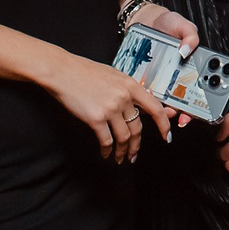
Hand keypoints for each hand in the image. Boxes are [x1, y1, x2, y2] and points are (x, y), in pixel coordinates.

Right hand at [42, 51, 170, 162]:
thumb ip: (129, 91)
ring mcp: (110, 108)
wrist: (62, 71)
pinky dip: (107, 150)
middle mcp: (124, 97)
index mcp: (131, 86)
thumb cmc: (86, 72)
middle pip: (138, 128)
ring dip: (123, 151)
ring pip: (124, 137)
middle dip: (136, 145)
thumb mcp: (115, 76)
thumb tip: (143, 107)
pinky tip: (106, 154)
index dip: (164, 125)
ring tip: (120, 158)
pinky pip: (106, 140)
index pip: (155, 109)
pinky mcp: (95, 118)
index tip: (166, 136)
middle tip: (134, 155)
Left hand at [131, 0, 200, 127]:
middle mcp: (177, 76)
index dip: (206, 100)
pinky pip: (146, 93)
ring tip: (169, 110)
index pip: (201, 87)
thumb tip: (187, 50)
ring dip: (169, 109)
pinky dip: (148, 100)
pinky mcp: (145, 80)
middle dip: (188, 110)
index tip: (207, 106)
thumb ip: (191, 36)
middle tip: (186, 112)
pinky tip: (150, 101)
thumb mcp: (184, 25)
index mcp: (191, 67)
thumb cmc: (167, 23)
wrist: (145, 21)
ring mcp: (161, 80)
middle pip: (186, 99)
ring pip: (166, 101)